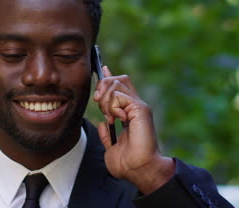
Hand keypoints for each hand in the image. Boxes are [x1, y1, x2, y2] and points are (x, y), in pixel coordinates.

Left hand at [93, 66, 174, 194]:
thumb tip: (101, 124)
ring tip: (109, 117)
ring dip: (105, 99)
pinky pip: (119, 96)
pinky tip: (116, 119)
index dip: (110, 77)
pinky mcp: (140, 109)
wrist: (139, 170)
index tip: (102, 69)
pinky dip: (112, 106)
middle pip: (119, 79)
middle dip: (103, 86)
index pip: (122, 87)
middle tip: (98, 103)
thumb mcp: (111, 147)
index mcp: (130, 113)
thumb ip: (106, 134)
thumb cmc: (128, 163)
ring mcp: (139, 106)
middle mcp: (136, 106)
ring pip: (116, 84)